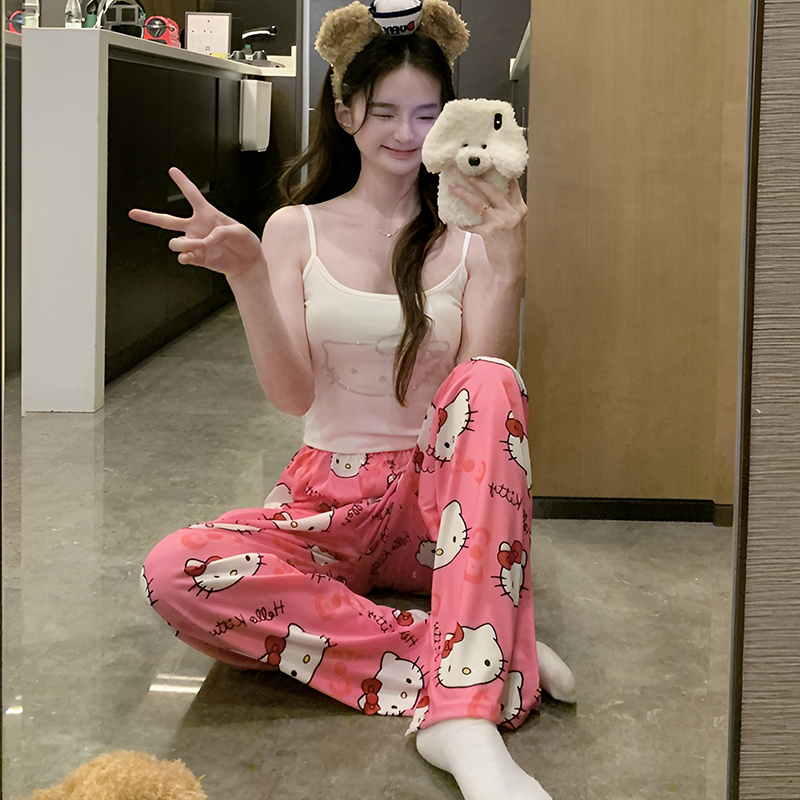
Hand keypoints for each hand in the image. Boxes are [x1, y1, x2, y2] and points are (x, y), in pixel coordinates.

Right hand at [128, 167, 262, 278]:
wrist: (247, 263)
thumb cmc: (246, 242)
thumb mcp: (241, 231)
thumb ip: (223, 232)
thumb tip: (206, 240)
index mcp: (208, 214)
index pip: (192, 195)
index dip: (183, 182)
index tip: (173, 171)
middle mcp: (196, 228)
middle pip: (167, 220)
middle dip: (149, 217)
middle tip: (132, 213)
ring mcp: (195, 243)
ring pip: (174, 242)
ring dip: (184, 244)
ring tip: (200, 246)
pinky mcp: (197, 258)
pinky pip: (182, 257)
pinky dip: (186, 256)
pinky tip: (191, 255)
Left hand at [449, 176, 526, 281]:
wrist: (512, 267)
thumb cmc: (513, 247)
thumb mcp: (516, 224)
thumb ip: (508, 210)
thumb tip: (491, 197)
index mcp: (520, 208)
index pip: (512, 184)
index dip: (499, 172)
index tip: (488, 161)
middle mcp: (512, 212)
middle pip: (492, 190)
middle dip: (477, 179)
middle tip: (464, 171)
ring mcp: (500, 222)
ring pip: (479, 203)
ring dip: (464, 194)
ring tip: (453, 187)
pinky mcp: (489, 233)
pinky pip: (472, 225)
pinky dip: (463, 223)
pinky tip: (455, 220)